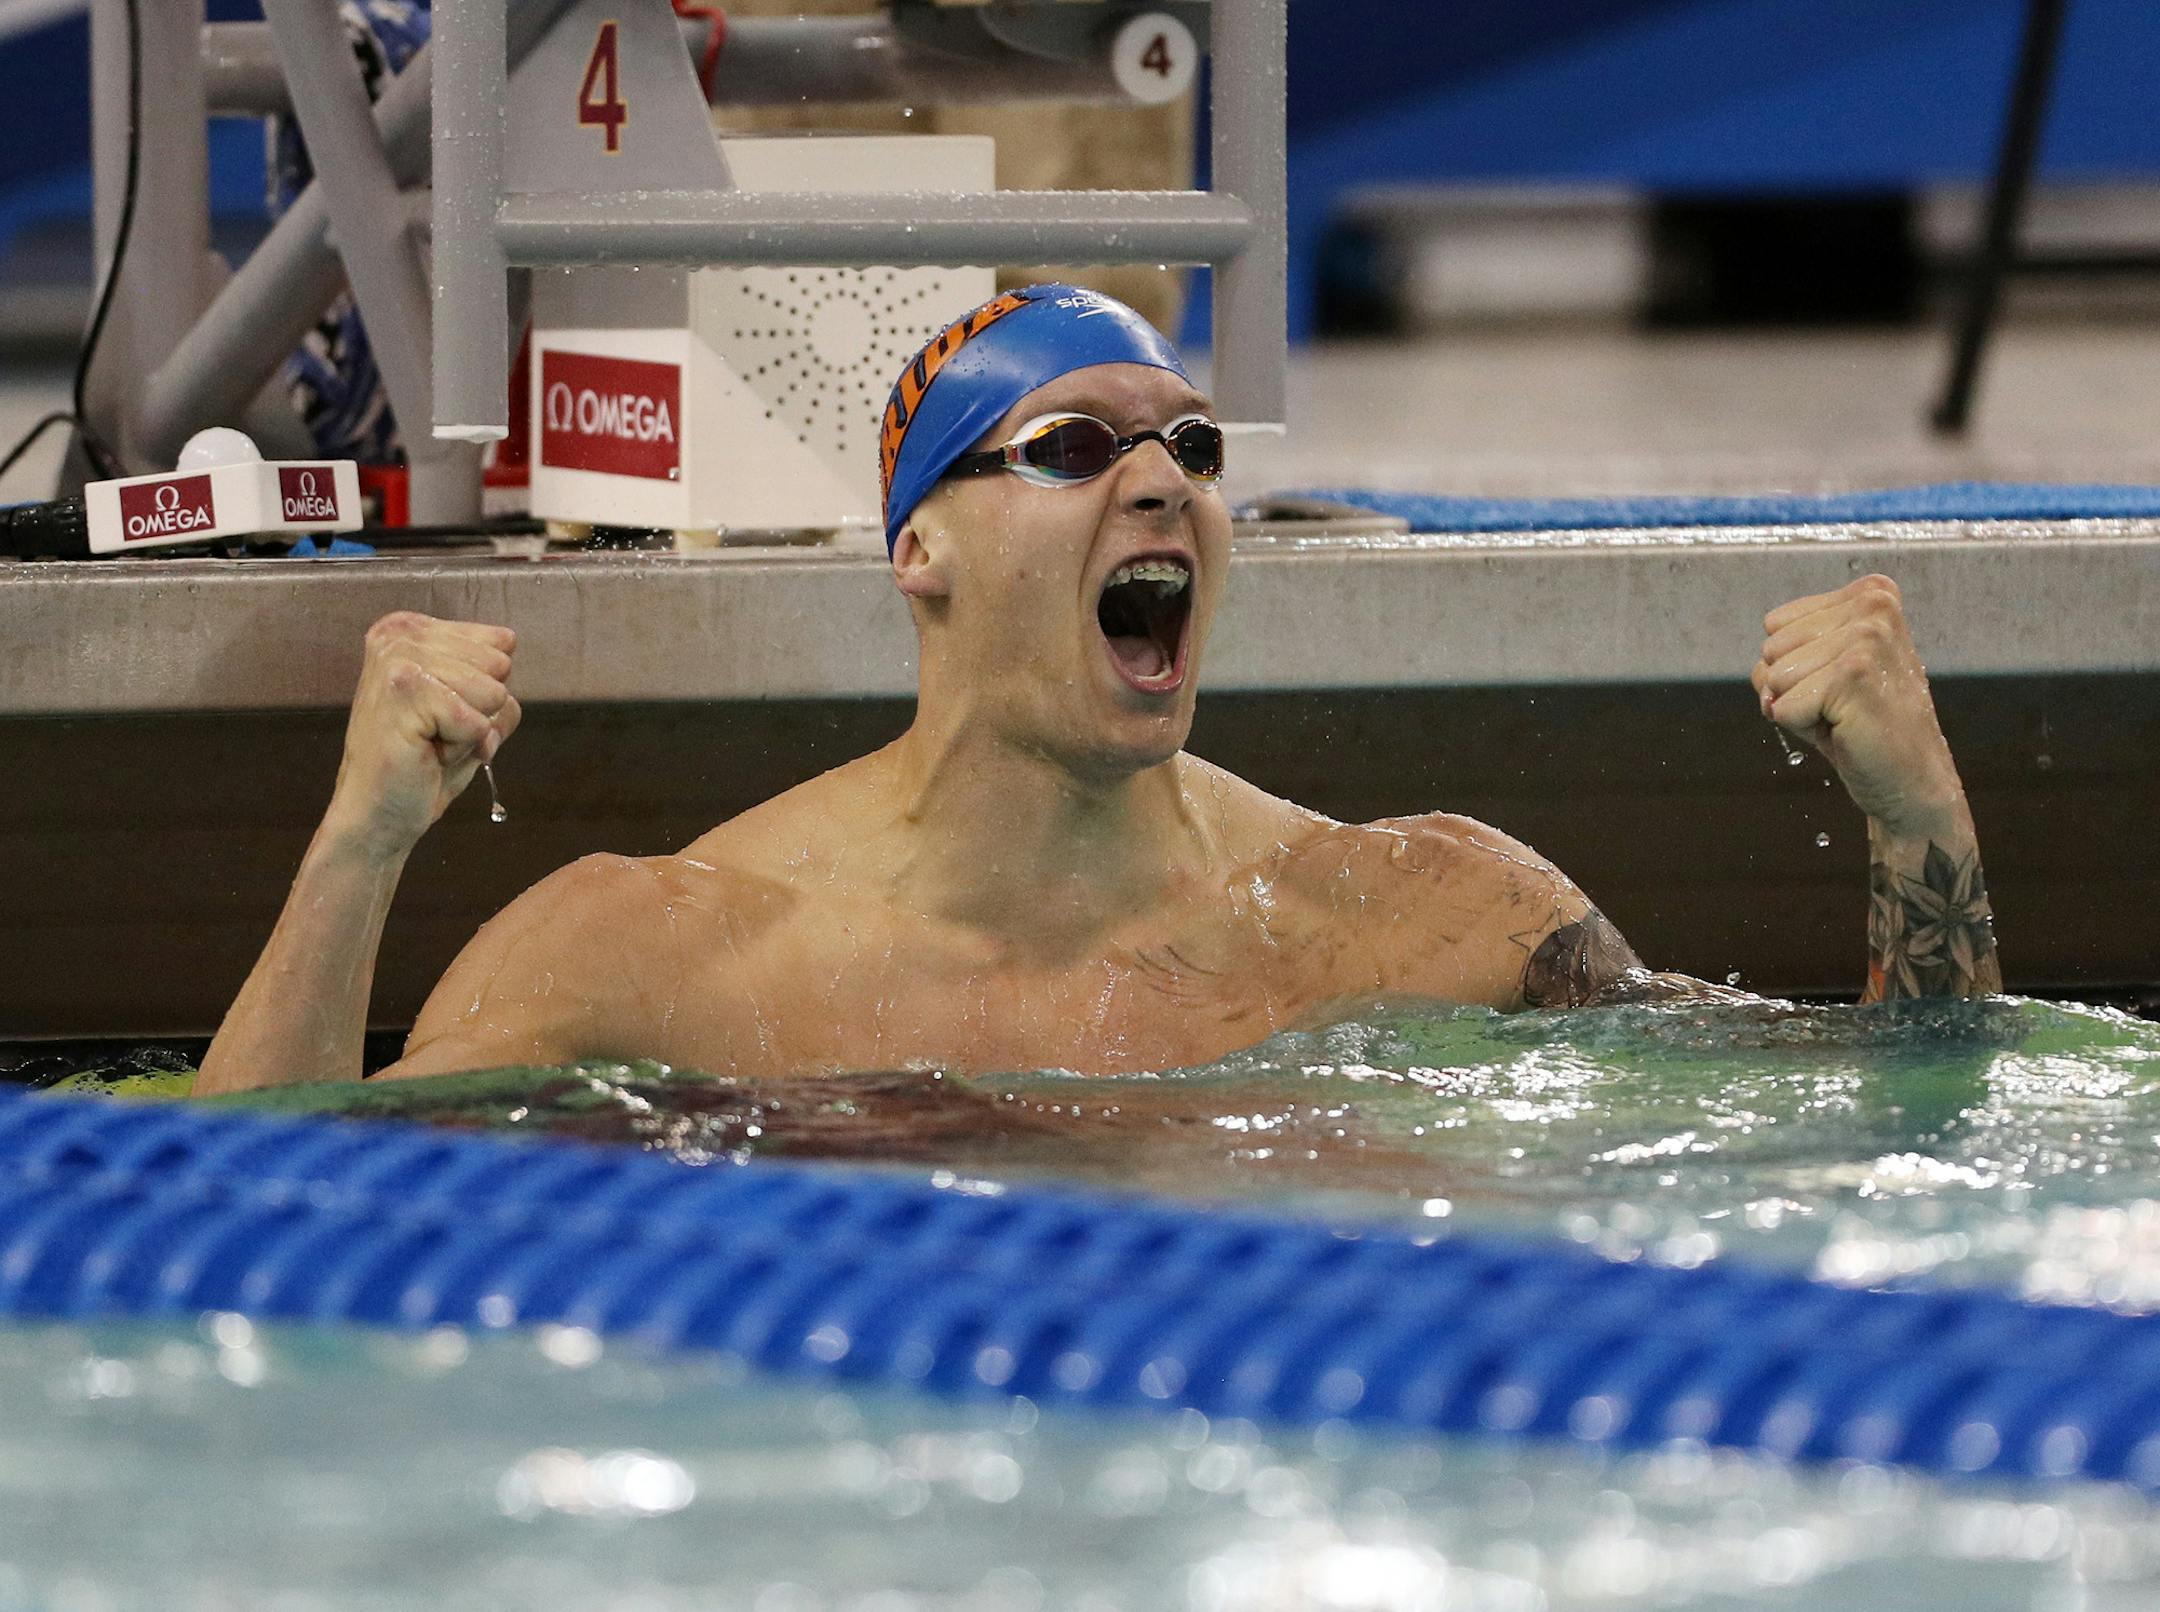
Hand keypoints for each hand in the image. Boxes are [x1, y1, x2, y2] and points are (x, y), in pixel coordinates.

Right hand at [323, 612, 520, 858]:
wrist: (378, 813)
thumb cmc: (424, 764)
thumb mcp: (472, 710)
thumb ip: (494, 681)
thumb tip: (506, 675)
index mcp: (412, 630)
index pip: (501, 644)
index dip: (486, 691)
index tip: (444, 713)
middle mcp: (400, 635)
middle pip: (500, 665)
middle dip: (480, 709)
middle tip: (436, 732)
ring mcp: (399, 660)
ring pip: (493, 692)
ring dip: (471, 730)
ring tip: (429, 742)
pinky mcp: (406, 692)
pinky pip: (479, 722)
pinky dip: (463, 748)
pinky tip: (426, 754)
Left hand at [1750, 575, 1964, 836]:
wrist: (1910, 778)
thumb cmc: (1863, 724)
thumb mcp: (1819, 671)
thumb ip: (1783, 654)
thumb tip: (1765, 677)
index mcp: (1871, 594)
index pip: (1776, 624)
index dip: (1794, 664)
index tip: (1838, 683)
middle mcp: (1874, 606)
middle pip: (1771, 647)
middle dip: (1794, 685)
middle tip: (1842, 704)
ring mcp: (1867, 638)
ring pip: (1775, 677)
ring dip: (1800, 706)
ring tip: (1845, 715)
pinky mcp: (1855, 675)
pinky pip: (1783, 706)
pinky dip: (1804, 727)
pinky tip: (1846, 728)